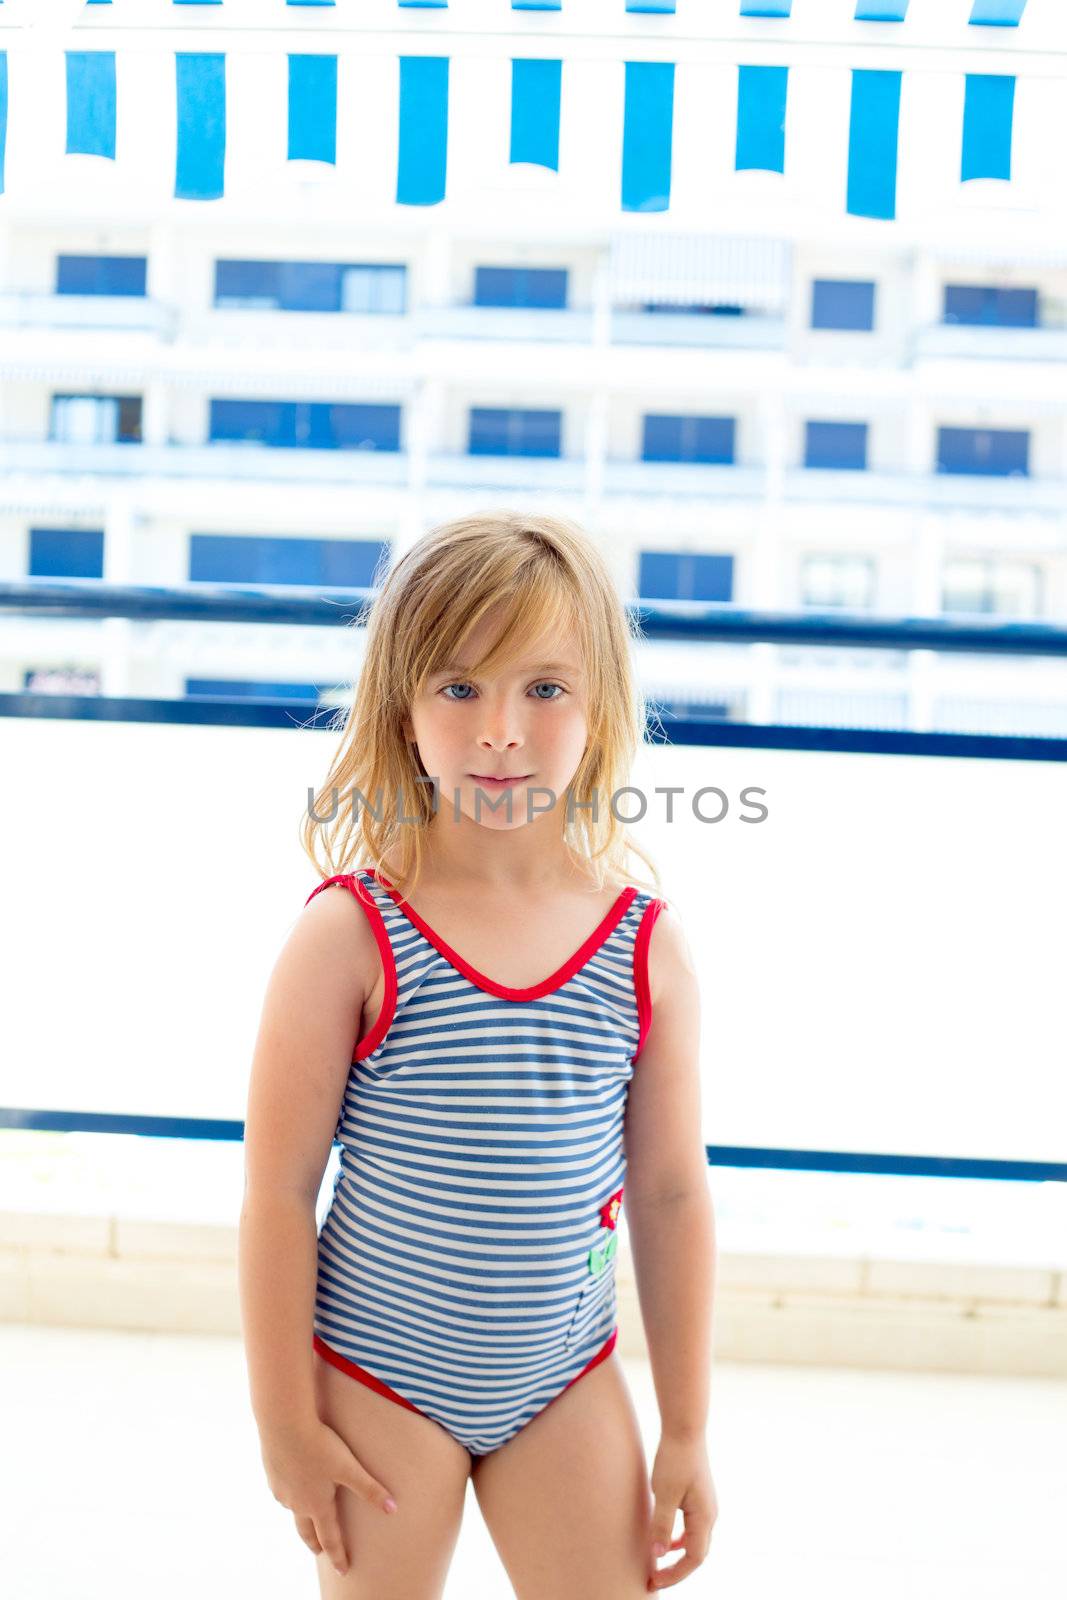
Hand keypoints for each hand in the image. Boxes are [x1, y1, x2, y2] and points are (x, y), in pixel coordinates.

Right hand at [258, 1415, 398, 1577]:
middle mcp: (297, 1503)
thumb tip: (393, 1508)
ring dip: (301, 1518)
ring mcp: (282, 1490)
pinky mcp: (273, 1474)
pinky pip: (283, 1492)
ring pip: (293, 1510)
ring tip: (308, 1516)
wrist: (283, 1423)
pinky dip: (290, 1495)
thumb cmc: (319, 1444)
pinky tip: (293, 1485)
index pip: (330, 1538)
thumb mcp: (349, 1467)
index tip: (343, 1570)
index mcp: (317, 1504)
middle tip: (319, 1552)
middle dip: (314, 1543)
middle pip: (306, 1531)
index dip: (338, 1555)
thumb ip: (369, 1489)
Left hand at [646, 1432, 717, 1590]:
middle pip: (696, 1553)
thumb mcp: (664, 1494)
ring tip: (658, 1566)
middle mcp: (710, 1514)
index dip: (675, 1574)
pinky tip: (665, 1540)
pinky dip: (679, 1539)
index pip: (694, 1558)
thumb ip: (661, 1525)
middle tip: (653, 1579)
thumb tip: (658, 1556)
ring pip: (694, 1541)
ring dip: (677, 1556)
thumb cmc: (675, 1459)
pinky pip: (691, 1527)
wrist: (685, 1429)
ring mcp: (706, 1505)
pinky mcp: (698, 1496)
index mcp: (704, 1517)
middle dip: (676, 1570)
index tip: (654, 1581)